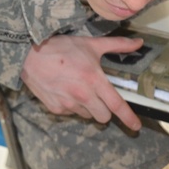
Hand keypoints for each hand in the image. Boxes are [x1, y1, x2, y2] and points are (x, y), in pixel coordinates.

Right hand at [21, 34, 142, 129]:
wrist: (29, 56)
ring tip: (79, 90)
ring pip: (87, 115)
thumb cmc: (60, 48)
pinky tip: (66, 92)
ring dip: (88, 108)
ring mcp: (68, 104)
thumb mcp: (90, 44)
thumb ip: (117, 45)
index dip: (128, 117)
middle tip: (100, 98)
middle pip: (103, 117)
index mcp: (94, 79)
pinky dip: (72, 106)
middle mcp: (82, 95)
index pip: (116, 104)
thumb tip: (139, 43)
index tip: (136, 125)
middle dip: (105, 111)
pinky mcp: (56, 108)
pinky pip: (71, 113)